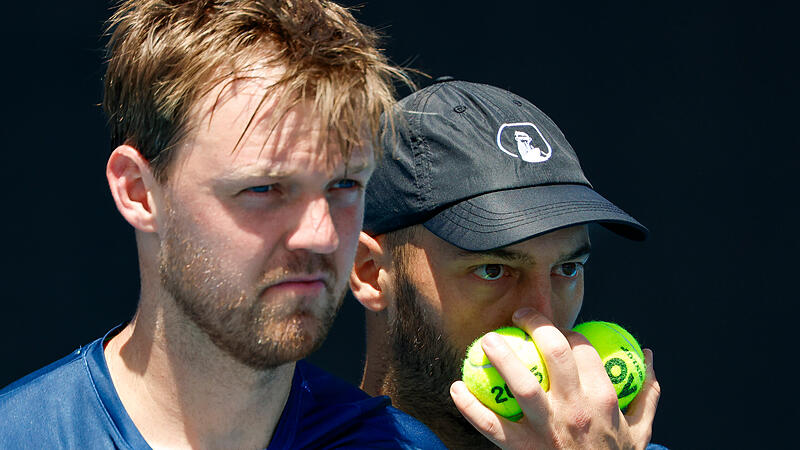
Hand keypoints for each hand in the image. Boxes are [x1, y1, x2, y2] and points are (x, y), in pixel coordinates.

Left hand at [450, 308, 660, 448]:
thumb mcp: (641, 432)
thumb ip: (647, 392)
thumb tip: (648, 355)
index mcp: (603, 400)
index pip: (584, 350)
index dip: (568, 331)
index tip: (557, 330)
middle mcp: (575, 411)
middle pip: (555, 355)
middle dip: (536, 326)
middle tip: (519, 315)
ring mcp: (547, 431)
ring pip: (521, 385)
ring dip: (501, 357)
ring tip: (485, 340)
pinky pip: (490, 425)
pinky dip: (469, 406)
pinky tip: (456, 387)